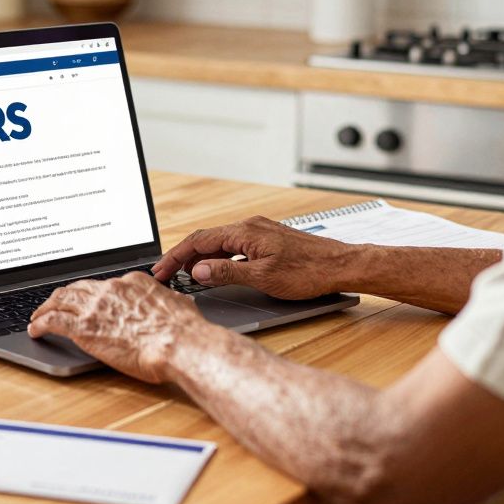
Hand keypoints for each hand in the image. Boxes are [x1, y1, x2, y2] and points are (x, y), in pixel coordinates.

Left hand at [28, 272, 204, 382]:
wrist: (179, 343)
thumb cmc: (184, 331)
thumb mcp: (179, 305)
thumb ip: (169, 303)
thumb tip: (177, 304)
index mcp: (132, 282)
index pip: (104, 284)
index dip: (92, 293)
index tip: (88, 300)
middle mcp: (110, 289)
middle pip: (78, 288)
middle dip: (63, 296)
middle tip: (55, 304)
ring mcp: (95, 306)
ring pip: (60, 300)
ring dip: (45, 307)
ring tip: (38, 315)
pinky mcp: (83, 326)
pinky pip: (53, 320)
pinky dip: (40, 323)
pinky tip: (36, 329)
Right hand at [151, 216, 359, 299]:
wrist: (342, 265)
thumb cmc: (309, 272)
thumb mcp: (264, 277)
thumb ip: (228, 272)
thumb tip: (200, 270)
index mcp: (245, 232)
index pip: (199, 240)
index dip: (176, 256)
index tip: (161, 271)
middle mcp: (250, 227)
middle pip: (206, 239)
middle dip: (183, 257)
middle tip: (166, 275)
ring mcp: (259, 233)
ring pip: (220, 243)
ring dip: (201, 258)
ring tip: (186, 276)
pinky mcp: (267, 241)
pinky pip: (234, 246)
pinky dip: (219, 258)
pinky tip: (217, 271)